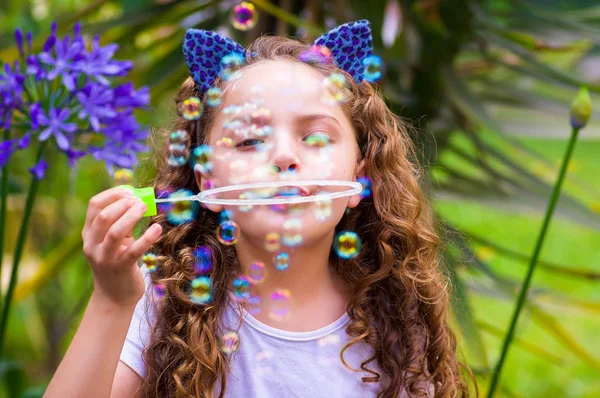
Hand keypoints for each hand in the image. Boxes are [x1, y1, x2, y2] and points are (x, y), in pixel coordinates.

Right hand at [82, 187, 162, 306]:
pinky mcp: (121, 268)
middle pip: (104, 216)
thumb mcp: (115, 240)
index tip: (130, 191)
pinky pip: (134, 250)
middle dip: (124, 204)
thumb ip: (121, 221)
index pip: (94, 205)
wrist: (114, 296)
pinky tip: (157, 228)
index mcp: (89, 233)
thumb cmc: (117, 262)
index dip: (113, 194)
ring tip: (145, 208)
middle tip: (141, 202)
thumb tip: (138, 199)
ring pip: (114, 232)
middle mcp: (92, 244)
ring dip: (132, 216)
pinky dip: (148, 237)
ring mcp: (105, 258)